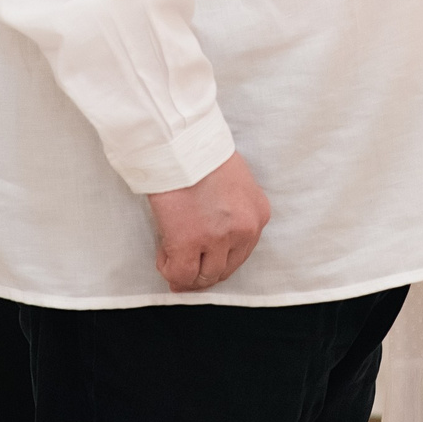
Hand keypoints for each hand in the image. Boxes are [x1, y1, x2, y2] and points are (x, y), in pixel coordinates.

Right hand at [146, 153, 270, 293]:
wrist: (182, 144)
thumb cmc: (202, 157)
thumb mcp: (235, 184)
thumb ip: (231, 213)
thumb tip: (211, 241)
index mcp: (258, 214)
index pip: (241, 254)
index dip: (217, 260)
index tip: (201, 259)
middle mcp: (244, 229)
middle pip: (224, 270)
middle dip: (202, 271)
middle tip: (183, 264)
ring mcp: (218, 238)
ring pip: (203, 277)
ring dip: (186, 271)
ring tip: (171, 253)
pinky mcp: (189, 242)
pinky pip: (180, 274)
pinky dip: (170, 269)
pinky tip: (164, 253)